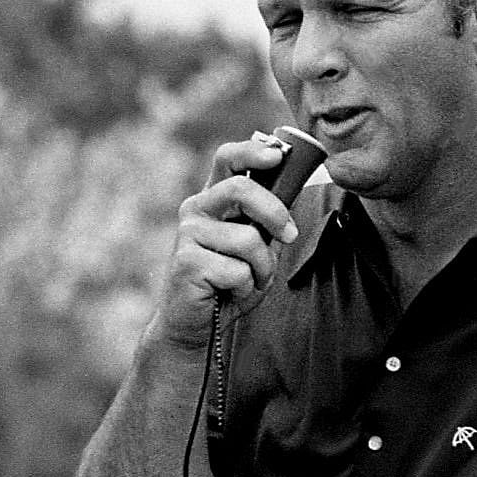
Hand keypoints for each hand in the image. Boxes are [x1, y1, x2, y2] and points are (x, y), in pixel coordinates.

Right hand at [152, 135, 303, 348]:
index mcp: (214, 199)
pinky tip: (230, 293)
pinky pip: (237, 271)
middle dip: (274, 212)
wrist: (196, 325)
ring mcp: (188, 234)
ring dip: (262, 267)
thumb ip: (266, 223)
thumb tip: (290, 197)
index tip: (279, 155)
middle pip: (240, 189)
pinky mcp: (186, 262)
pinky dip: (246, 287)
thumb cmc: (229, 283)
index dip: (253, 151)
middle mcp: (196, 209)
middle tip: (290, 235)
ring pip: (247, 239)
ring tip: (251, 280)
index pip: (228, 159)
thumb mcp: (255, 248)